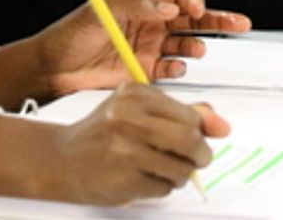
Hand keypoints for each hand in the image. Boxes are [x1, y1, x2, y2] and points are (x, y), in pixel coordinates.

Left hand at [0, 0, 250, 104]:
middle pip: (191, 19)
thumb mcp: (101, 12)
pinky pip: (172, 67)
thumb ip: (137, 6)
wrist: (52, 69)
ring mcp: (149, 46)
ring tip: (198, 49)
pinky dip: (179, 67)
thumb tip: (170, 7)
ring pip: (186, 43)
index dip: (192, 1)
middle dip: (217, 20)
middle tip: (240, 23)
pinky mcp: (145, 70)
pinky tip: (175, 67)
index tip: (197, 9)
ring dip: (196, 44)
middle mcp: (149, 22)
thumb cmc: (71, 34)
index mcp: (141, 1)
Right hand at [0, 83, 226, 205]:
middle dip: (200, 156)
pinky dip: (162, 188)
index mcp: (134, 94)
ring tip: (162, 170)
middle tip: (197, 160)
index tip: (198, 140)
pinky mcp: (123, 178)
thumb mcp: (138, 110)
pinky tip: (144, 179)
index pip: (189, 115)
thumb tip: (221, 125)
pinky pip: (164, 188)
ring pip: (181, 168)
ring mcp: (125, 149)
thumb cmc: (103, 133)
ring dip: (180, 175)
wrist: (61, 159)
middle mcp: (128, 117)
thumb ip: (180, 113)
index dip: (200, 132)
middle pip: (189, 140)